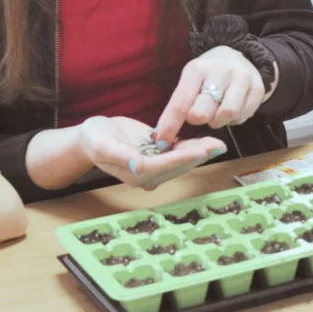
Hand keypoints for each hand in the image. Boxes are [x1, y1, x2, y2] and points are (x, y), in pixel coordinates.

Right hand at [77, 116, 225, 190]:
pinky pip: (179, 152)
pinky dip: (193, 146)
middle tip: (218, 146)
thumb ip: (120, 156)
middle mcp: (149, 175)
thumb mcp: (102, 144)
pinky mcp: (159, 156)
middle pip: (178, 166)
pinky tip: (208, 140)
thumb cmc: (94, 139)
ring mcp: (156, 167)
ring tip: (219, 143)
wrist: (93, 136)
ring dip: (200, 152)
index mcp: (136, 174)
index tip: (201, 151)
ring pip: (182, 160)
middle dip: (198, 156)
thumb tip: (137, 166)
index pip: (164, 167)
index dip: (183, 159)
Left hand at [153, 46, 264, 144]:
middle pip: (203, 112)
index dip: (170, 127)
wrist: (236, 59)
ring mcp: (242, 78)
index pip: (180, 103)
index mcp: (197, 69)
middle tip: (199, 115)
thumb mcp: (189, 83)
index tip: (161, 143)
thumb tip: (161, 137)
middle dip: (198, 120)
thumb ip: (177, 106)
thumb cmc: (206, 76)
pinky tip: (229, 109)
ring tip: (215, 112)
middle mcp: (220, 71)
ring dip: (217, 121)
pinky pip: (242, 117)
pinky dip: (233, 120)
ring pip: (226, 116)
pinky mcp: (258, 88)